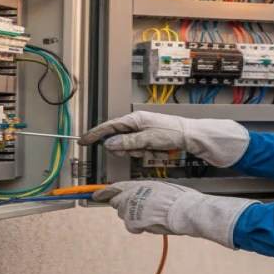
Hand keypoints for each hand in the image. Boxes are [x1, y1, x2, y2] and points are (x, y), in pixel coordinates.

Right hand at [79, 111, 249, 167]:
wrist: (191, 135)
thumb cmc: (171, 134)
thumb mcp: (148, 140)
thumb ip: (127, 143)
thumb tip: (109, 145)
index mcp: (134, 119)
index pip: (109, 127)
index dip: (95, 135)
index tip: (83, 141)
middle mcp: (136, 123)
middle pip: (118, 139)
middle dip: (127, 149)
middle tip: (141, 151)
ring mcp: (142, 130)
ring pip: (129, 146)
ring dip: (140, 152)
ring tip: (154, 150)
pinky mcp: (148, 137)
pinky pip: (140, 148)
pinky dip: (147, 153)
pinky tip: (158, 151)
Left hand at [93, 181, 256, 248]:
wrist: (183, 210)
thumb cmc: (178, 197)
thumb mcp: (159, 186)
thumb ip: (145, 190)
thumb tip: (141, 196)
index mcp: (136, 184)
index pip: (114, 188)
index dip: (103, 192)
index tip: (95, 195)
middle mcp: (129, 196)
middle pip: (116, 203)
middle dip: (122, 205)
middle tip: (135, 207)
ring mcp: (129, 210)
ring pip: (124, 215)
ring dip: (132, 215)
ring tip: (150, 215)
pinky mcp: (133, 223)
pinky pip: (132, 227)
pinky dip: (139, 226)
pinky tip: (151, 223)